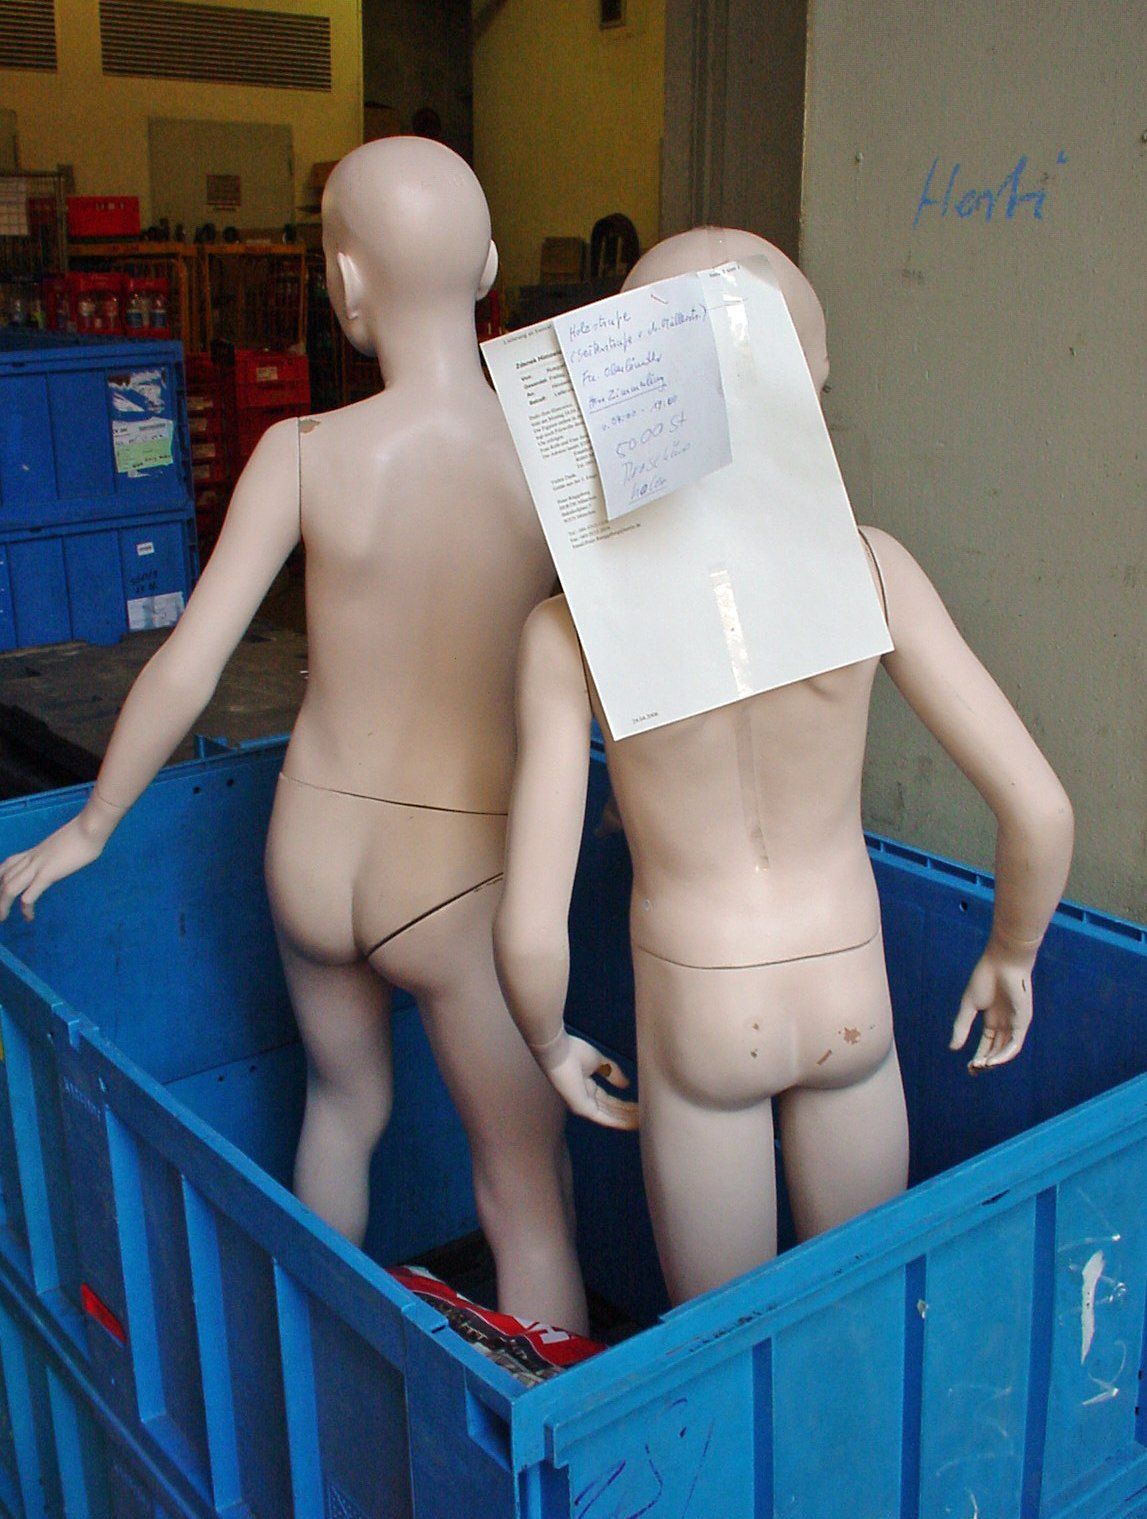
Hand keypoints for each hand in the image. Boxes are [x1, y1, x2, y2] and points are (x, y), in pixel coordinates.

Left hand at [0, 812, 109, 921]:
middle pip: (3, 878)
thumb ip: (56, 854)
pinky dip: (26, 908)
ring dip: (2, 905)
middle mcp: (30, 859)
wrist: (90, 827)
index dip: (0, 879)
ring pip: (9, 887)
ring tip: (3, 919)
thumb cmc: (84, 832)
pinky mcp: (47, 874)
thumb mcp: (63, 845)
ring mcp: (37, 866)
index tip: (2, 892)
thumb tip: (60, 860)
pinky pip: (30, 895)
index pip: (6, 866)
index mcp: (34, 851)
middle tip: (0, 913)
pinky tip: (29, 917)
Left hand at [531, 1029, 638, 1129]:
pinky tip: (634, 1122)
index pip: (608, 1100)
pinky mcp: (583, 1109)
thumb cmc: (573, 1053)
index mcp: (586, 1086)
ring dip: (627, 1119)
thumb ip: (612, 1072)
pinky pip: (605, 1118)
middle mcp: (585, 1099)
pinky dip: (620, 1121)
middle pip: (610, 1110)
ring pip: (610, 1116)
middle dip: (628, 1113)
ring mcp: (584, 1105)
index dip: (623, 1103)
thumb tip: (626, 1084)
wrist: (559, 1052)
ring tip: (645, 1121)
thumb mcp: (598, 1061)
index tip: (639, 1105)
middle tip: (646, 1115)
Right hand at [949, 938, 1036, 1071]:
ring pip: (1006, 1050)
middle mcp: (1004, 1023)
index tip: (969, 1067)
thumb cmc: (985, 978)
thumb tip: (953, 1048)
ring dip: (994, 1061)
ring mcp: (1014, 1023)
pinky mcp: (1022, 1021)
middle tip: (973, 1070)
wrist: (1003, 962)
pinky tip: (993, 1061)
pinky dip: (1004, 1054)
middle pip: (996, 1050)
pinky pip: (1015, 1044)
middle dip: (986, 1062)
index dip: (979, 1057)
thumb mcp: (969, 1005)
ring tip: (981, 1066)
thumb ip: (962, 1026)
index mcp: (992, 1018)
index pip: (987, 1044)